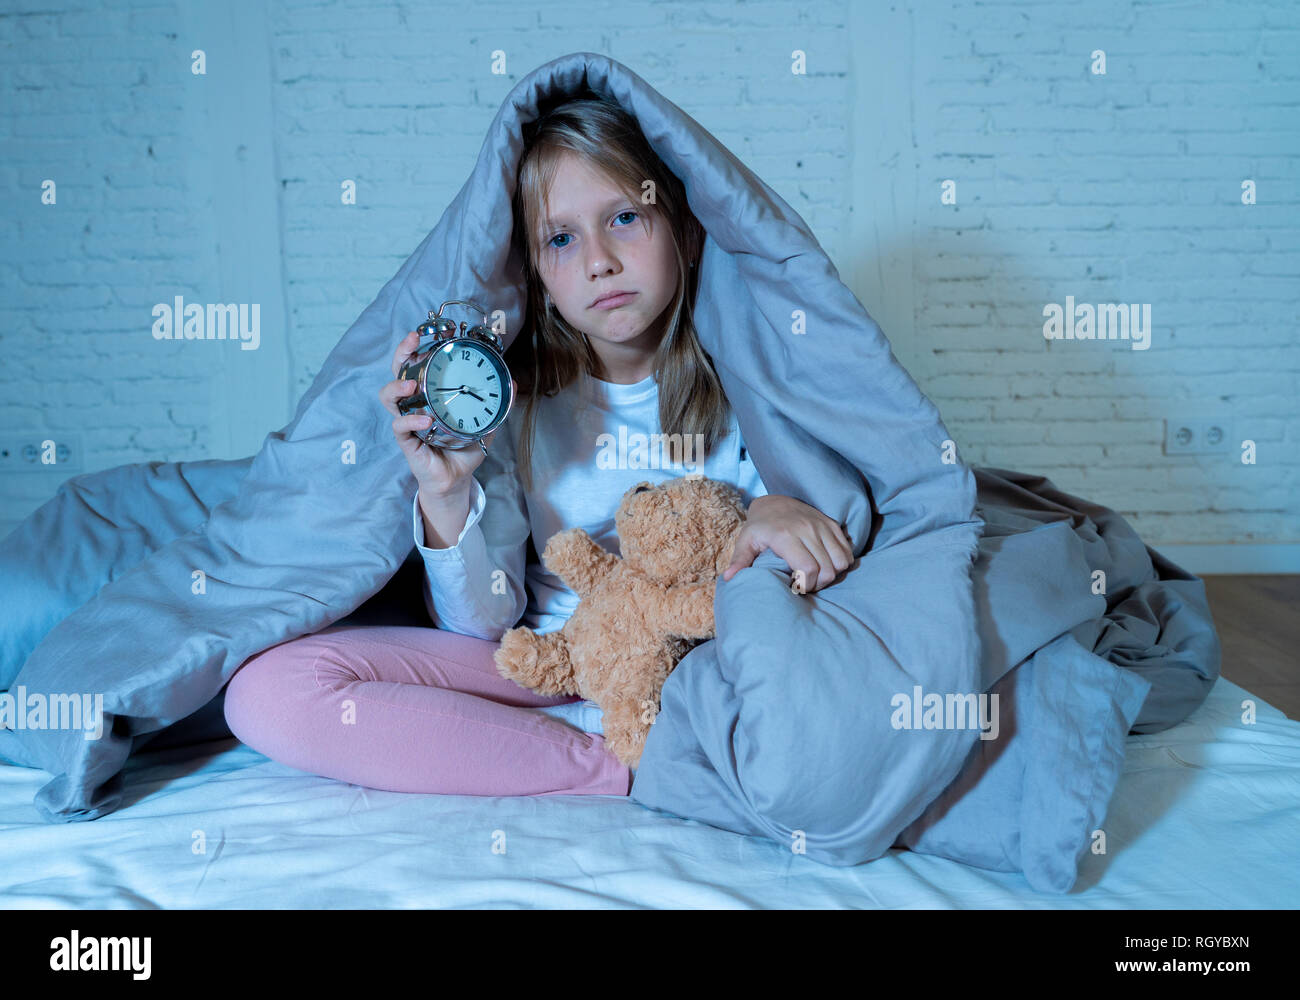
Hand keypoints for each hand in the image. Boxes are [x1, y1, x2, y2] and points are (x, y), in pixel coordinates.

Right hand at [379, 329, 515, 496]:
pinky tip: (425, 421)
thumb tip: (514, 384)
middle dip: (402, 354)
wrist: (457, 478)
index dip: (420, 346)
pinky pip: (401, 427)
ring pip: (390, 397)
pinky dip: (411, 421)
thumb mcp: (485, 423)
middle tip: (412, 342)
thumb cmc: (463, 448)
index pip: (418, 364)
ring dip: (397, 387)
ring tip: (411, 384)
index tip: (432, 332)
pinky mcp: (406, 441)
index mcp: (429, 394)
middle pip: (398, 372)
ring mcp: (408, 420)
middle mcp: (415, 403)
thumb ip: (499, 405)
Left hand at [721, 494, 853, 593]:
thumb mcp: (746, 540)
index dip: (807, 585)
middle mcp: (807, 529)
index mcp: (785, 535)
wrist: (775, 502)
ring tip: (818, 575)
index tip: (798, 588)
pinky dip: (841, 562)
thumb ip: (740, 559)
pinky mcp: (832, 524)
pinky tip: (827, 564)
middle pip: (827, 569)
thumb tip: (730, 578)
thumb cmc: (759, 526)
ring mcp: (821, 525)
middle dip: (819, 584)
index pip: (808, 568)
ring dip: (832, 574)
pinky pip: (847, 550)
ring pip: (841, 561)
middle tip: (807, 584)